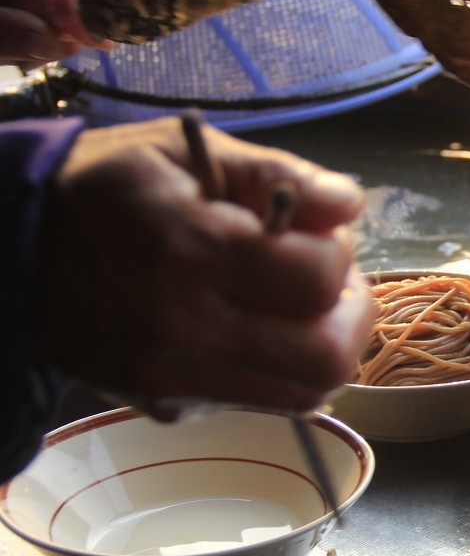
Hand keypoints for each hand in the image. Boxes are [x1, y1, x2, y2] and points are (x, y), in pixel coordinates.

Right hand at [37, 117, 375, 412]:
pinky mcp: (170, 404)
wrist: (10, 250)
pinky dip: (286, 370)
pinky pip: (266, 402)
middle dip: (349, 314)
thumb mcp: (187, 151)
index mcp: (190, 251)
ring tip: (301, 308)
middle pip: (326, 355)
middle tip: (326, 282)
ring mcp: (175, 377)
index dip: (336, 253)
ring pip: (307, 393)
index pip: (317, 279)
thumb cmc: (105, 188)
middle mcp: (184, 328)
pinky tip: (263, 331)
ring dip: (325, 348)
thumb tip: (349, 205)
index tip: (313, 233)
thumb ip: (277, 175)